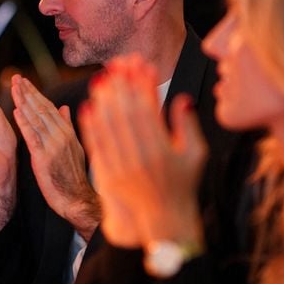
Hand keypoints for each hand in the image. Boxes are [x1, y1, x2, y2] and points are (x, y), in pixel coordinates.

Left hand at [11, 75, 99, 240]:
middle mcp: (62, 135)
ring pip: (37, 119)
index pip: (51, 107)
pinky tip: (16, 112)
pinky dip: (24, 123)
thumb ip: (68, 127)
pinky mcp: (44, 158)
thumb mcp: (75, 148)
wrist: (77, 199)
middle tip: (16, 78)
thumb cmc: (74, 177)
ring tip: (14, 88)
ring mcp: (53, 146)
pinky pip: (32, 137)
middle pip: (42, 108)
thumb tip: (65, 108)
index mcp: (68, 132)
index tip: (26, 82)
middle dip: (28, 92)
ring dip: (24, 101)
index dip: (37, 93)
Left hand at [79, 55, 206, 247]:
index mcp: (164, 150)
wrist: (163, 221)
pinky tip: (88, 106)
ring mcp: (123, 167)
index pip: (150, 110)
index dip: (144, 85)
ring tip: (102, 77)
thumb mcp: (195, 155)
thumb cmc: (182, 185)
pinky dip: (90, 125)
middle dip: (122, 84)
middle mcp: (141, 157)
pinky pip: (96, 146)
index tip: (141, 64)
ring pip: (109, 127)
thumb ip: (188, 126)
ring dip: (104, 99)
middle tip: (119, 62)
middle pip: (127, 113)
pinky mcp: (108, 175)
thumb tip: (182, 98)